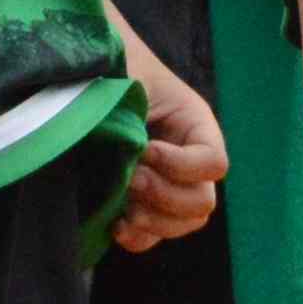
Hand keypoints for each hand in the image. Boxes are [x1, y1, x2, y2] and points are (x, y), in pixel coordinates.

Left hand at [106, 37, 224, 253]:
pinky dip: (137, 237)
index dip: (181, 165)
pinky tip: (115, 223)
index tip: (145, 150)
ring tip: (124, 203)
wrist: (88, 73)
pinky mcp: (144, 203)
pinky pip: (154, 236)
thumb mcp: (130, 76)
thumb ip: (134, 105)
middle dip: (165, 197)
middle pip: (202, 202)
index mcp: (196, 125)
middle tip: (131, 179)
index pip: (214, 163)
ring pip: (184, 223)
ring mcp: (169, 186)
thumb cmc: (114, 67)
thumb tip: (127, 148)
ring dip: (154, 221)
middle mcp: (190, 160)